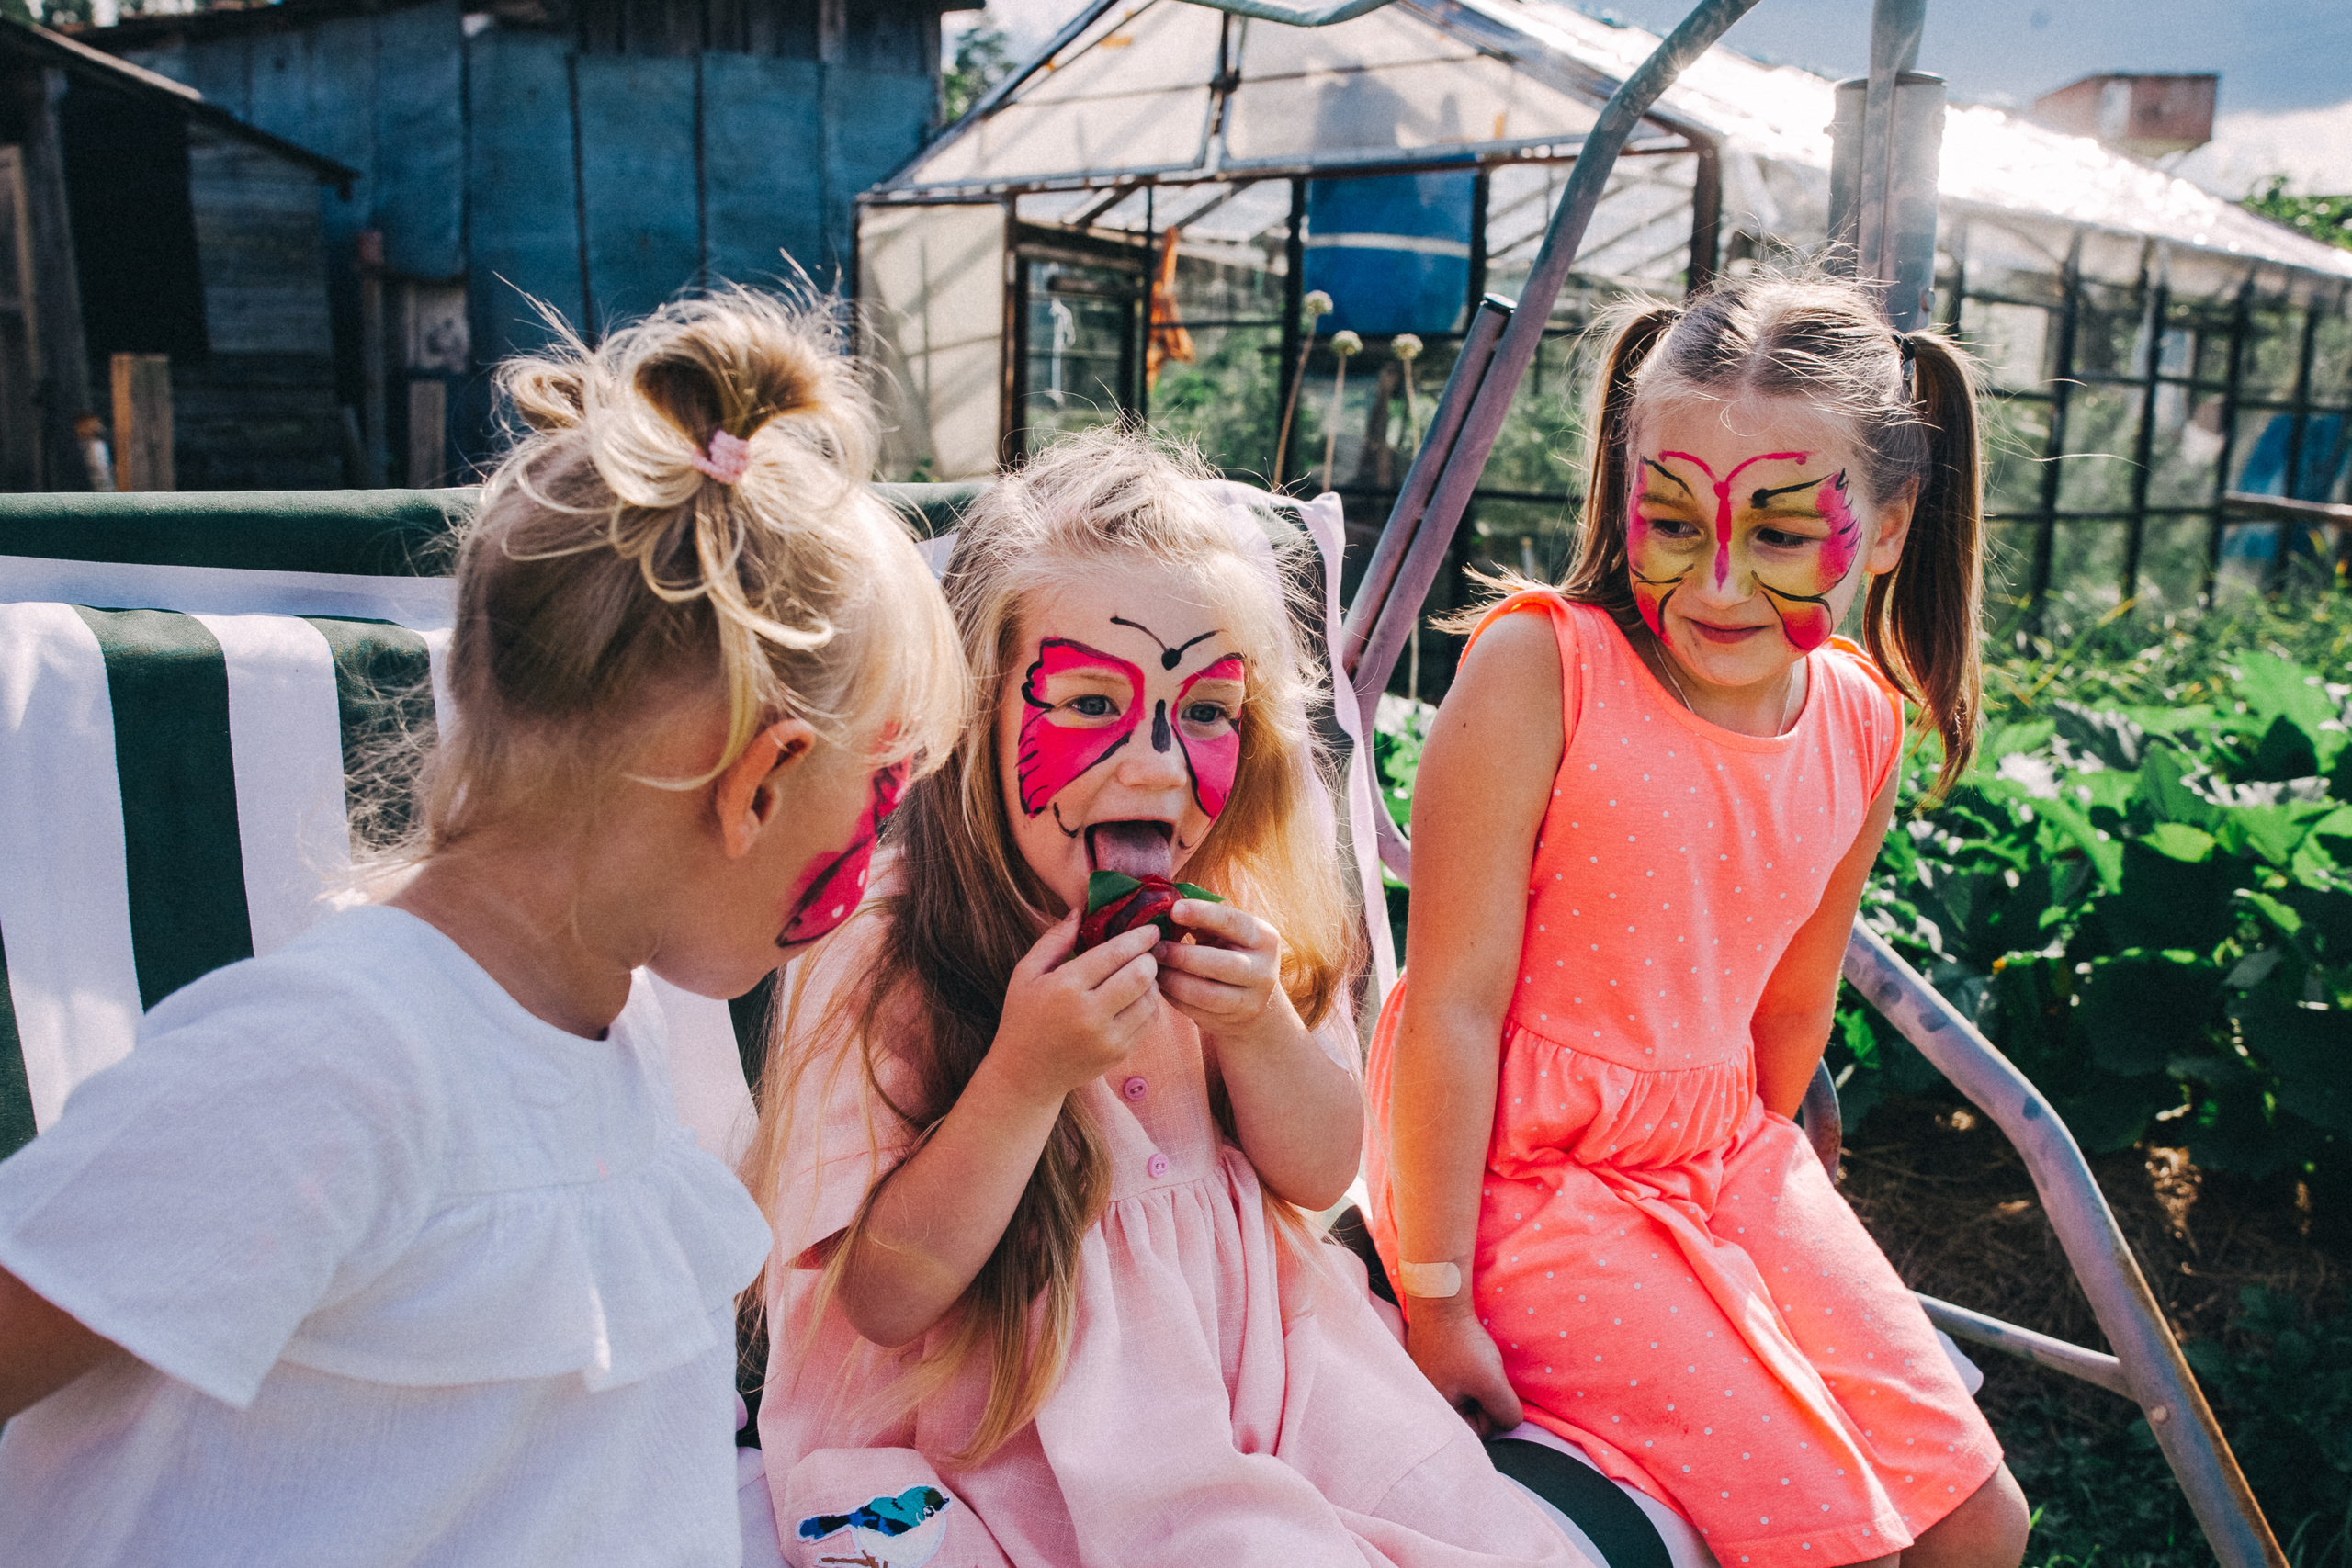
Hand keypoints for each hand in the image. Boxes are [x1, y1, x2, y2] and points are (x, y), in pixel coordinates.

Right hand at [989, 916, 1162, 1106]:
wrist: (1026, 1074)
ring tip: (1140, 973)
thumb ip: (1053, 940)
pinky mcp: (1119, 1053)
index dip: (1138, 937)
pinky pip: (1149, 1022)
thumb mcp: (1026, 973)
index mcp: (1066, 988)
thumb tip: (1080, 911)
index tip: (1150, 928)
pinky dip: (1149, 1004)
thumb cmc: (1024, 1017)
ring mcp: (1108, 1038)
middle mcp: (1090, 1015)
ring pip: (1150, 999)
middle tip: (1145, 951)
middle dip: (1148, 958)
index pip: (1115, 954)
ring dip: (1151, 981)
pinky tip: (1136, 997)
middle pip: (1141, 975)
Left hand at [1153, 899, 1296, 1049]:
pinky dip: (1173, 998)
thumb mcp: (1225, 933)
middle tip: (1156, 948)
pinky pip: (1197, 1012)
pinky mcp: (1233, 1021)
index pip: (1233, 922)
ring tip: (1152, 968)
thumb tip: (1167, 907)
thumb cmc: (1229, 951)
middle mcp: (1265, 970)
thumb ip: (1203, 920)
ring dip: (1174, 981)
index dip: (1203, 913)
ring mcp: (1252, 1000)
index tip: (1174, 910)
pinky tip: (1159, 986)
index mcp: (1265, 938)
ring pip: (1207, 994)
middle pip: (1221, 964)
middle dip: (1183, 955)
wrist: (1252, 997)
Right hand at [1405, 1296, 1523, 1437]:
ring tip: (1474, 1362)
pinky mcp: (1429, 1369)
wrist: (1441, 1303)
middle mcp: (1427, 1403)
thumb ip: (1506, 1414)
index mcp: (1436, 1413)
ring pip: (1467, 1398)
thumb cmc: (1464, 1344)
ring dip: (1479, 1384)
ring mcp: (1426, 1386)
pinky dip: (1467, 1373)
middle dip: (1485, 1397)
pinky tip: (1464, 1356)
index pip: (1478, 1432)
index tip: (1489, 1386)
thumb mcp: (1492, 1384)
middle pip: (1472, 1415)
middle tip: (1483, 1372)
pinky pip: (1457, 1383)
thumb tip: (1510, 1422)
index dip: (1494, 1412)